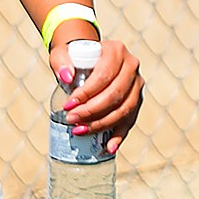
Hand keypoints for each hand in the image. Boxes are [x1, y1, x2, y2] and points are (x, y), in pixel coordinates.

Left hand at [55, 34, 144, 151]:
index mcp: (116, 51)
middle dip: (92, 111)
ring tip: (81, 131)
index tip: (68, 105)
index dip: (86, 93)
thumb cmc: (74, 57)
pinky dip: (119, 135)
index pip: (104, 76)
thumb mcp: (63, 54)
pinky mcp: (136, 100)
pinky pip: (130, 120)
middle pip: (115, 94)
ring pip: (125, 109)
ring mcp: (137, 84)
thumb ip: (61, 62)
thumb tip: (67, 77)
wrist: (88, 59)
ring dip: (103, 124)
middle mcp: (132, 66)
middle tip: (72, 119)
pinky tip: (109, 147)